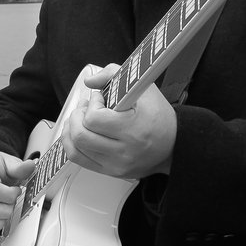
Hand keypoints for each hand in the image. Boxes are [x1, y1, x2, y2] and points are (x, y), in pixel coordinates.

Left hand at [62, 63, 176, 178]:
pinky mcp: (111, 172)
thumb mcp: (143, 87)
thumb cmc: (160, 116)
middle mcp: (123, 151)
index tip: (101, 98)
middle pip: (80, 135)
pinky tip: (80, 132)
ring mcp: (116, 164)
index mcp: (133, 129)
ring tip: (80, 119)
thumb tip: (90, 81)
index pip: (94, 119)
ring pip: (74, 150)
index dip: (93, 104)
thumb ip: (114, 74)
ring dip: (71, 130)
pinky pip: (80, 160)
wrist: (174, 144)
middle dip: (77, 116)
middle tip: (87, 108)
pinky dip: (73, 144)